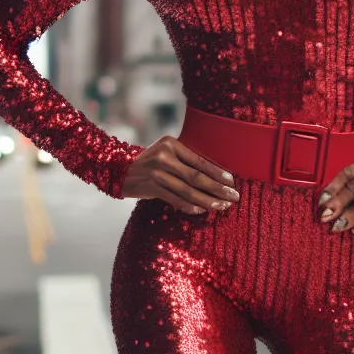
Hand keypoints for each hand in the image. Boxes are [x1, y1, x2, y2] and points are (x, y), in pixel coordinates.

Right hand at [121, 136, 240, 214]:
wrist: (119, 169)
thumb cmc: (149, 163)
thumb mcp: (166, 154)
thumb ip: (185, 160)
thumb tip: (214, 176)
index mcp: (171, 143)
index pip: (200, 160)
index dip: (218, 172)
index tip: (232, 182)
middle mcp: (164, 156)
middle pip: (197, 176)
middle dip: (218, 188)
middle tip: (233, 197)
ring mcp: (156, 171)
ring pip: (188, 190)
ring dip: (207, 200)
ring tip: (221, 206)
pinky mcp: (150, 186)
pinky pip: (175, 199)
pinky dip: (190, 206)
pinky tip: (201, 210)